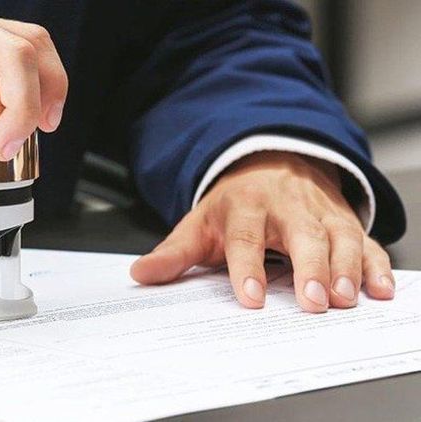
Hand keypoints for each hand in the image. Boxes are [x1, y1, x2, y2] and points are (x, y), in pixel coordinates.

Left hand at [130, 151, 394, 312]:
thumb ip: (174, 253)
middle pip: (301, 236)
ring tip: (346, 298)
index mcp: (244, 206)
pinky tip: (380, 289)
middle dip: (309, 268)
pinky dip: (376, 263)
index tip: (249, 298)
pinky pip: (364, 241)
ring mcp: (319, 212)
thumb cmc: (233, 204)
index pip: (244, 238)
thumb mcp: (199, 223)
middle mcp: (286, 206)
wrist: (270, 163)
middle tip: (313, 301)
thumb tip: (140, 274)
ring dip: (346, 268)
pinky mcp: (344, 221)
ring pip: (338, 237)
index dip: (247, 268)